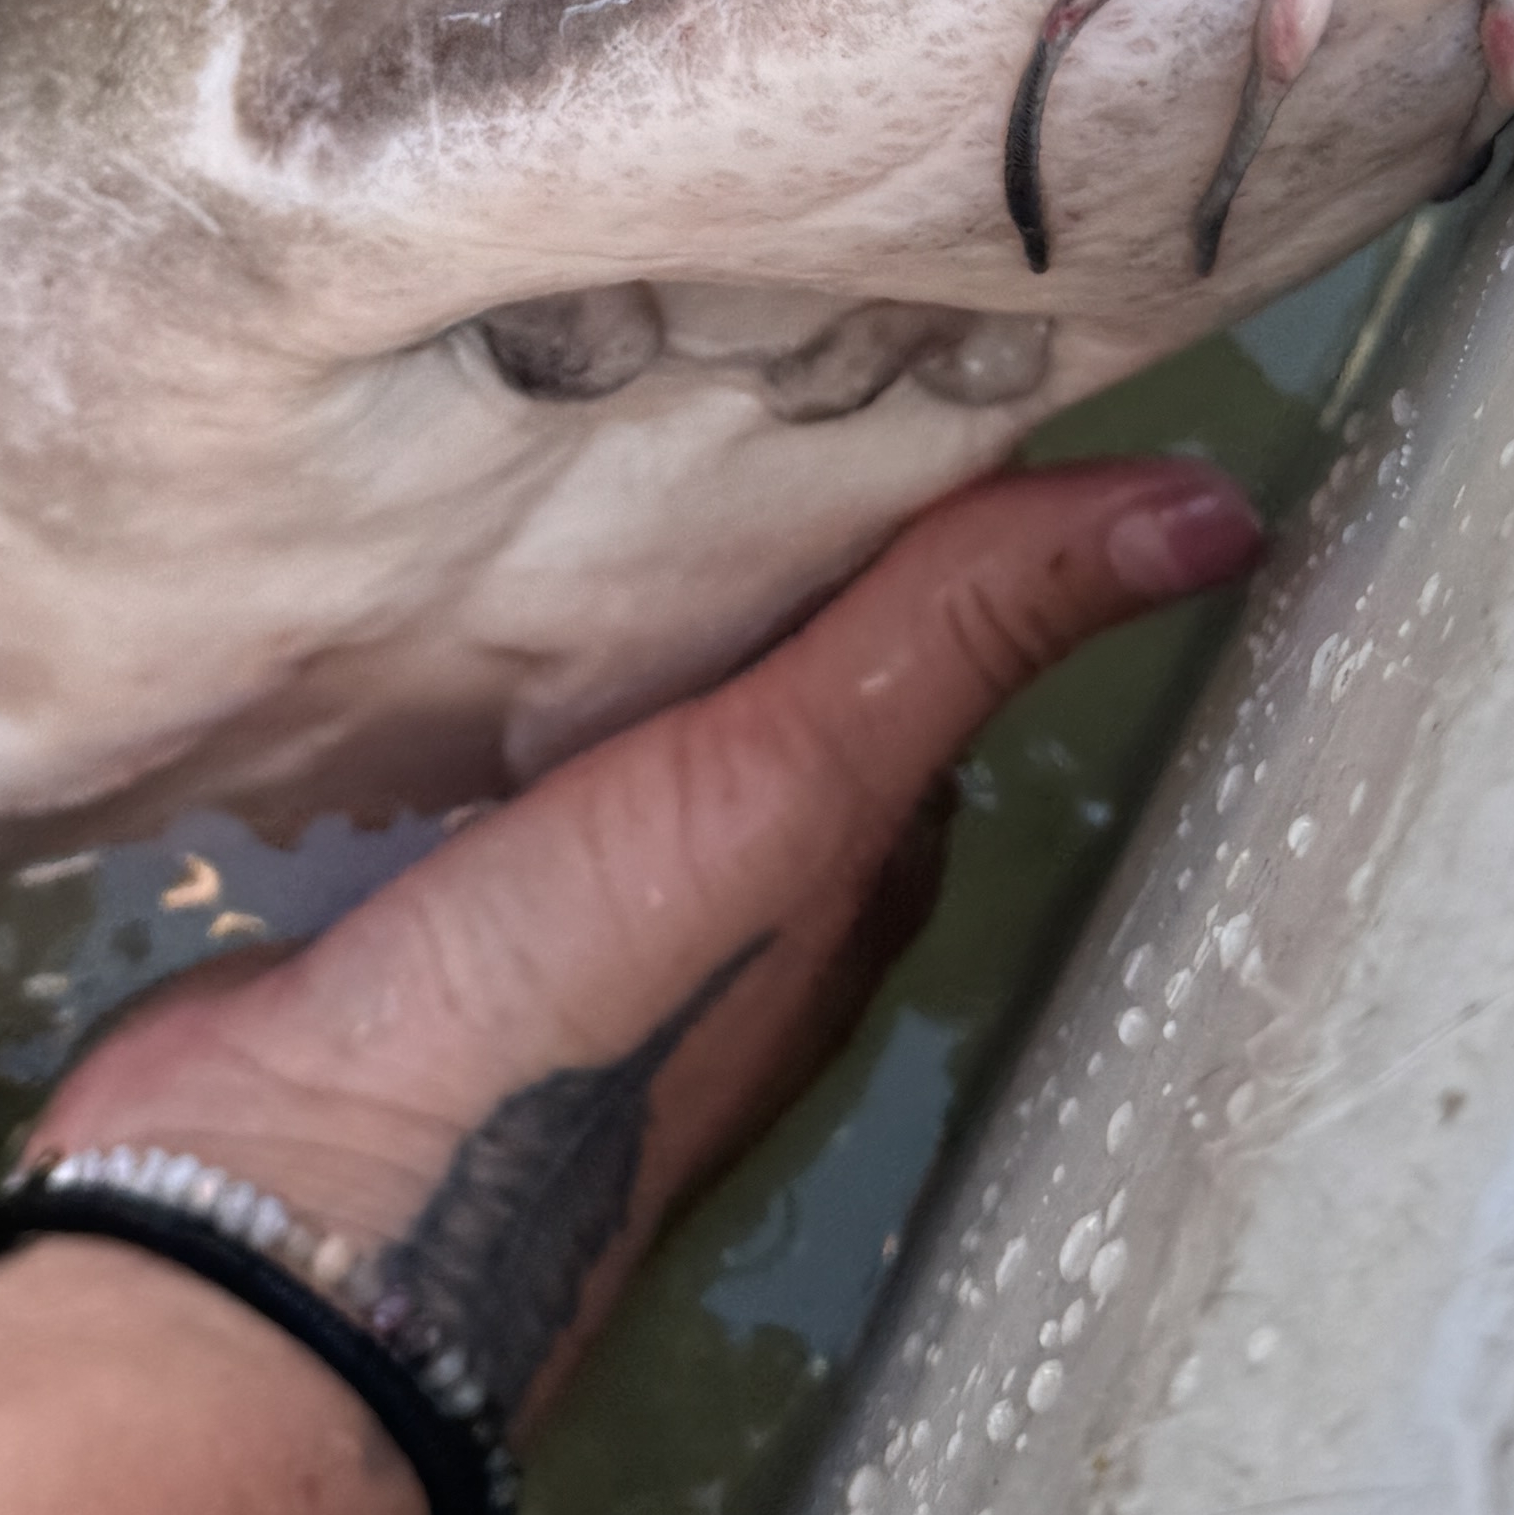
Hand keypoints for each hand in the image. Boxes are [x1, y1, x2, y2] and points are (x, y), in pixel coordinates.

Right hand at [20, 454, 1269, 1441]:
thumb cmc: (579, 1000)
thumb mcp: (802, 780)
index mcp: (846, 866)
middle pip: (750, 654)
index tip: (877, 330)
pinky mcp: (405, 883)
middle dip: (729, 513)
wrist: (292, 1201)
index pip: (917, 635)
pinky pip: (452, 722)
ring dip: (585, 570)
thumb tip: (1221, 515)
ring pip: (600, 684)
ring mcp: (554, 888)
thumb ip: (963, 628)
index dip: (905, 495)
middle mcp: (719, 877)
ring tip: (554, 383)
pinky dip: (455, 633)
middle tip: (690, 313)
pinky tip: (424, 545)